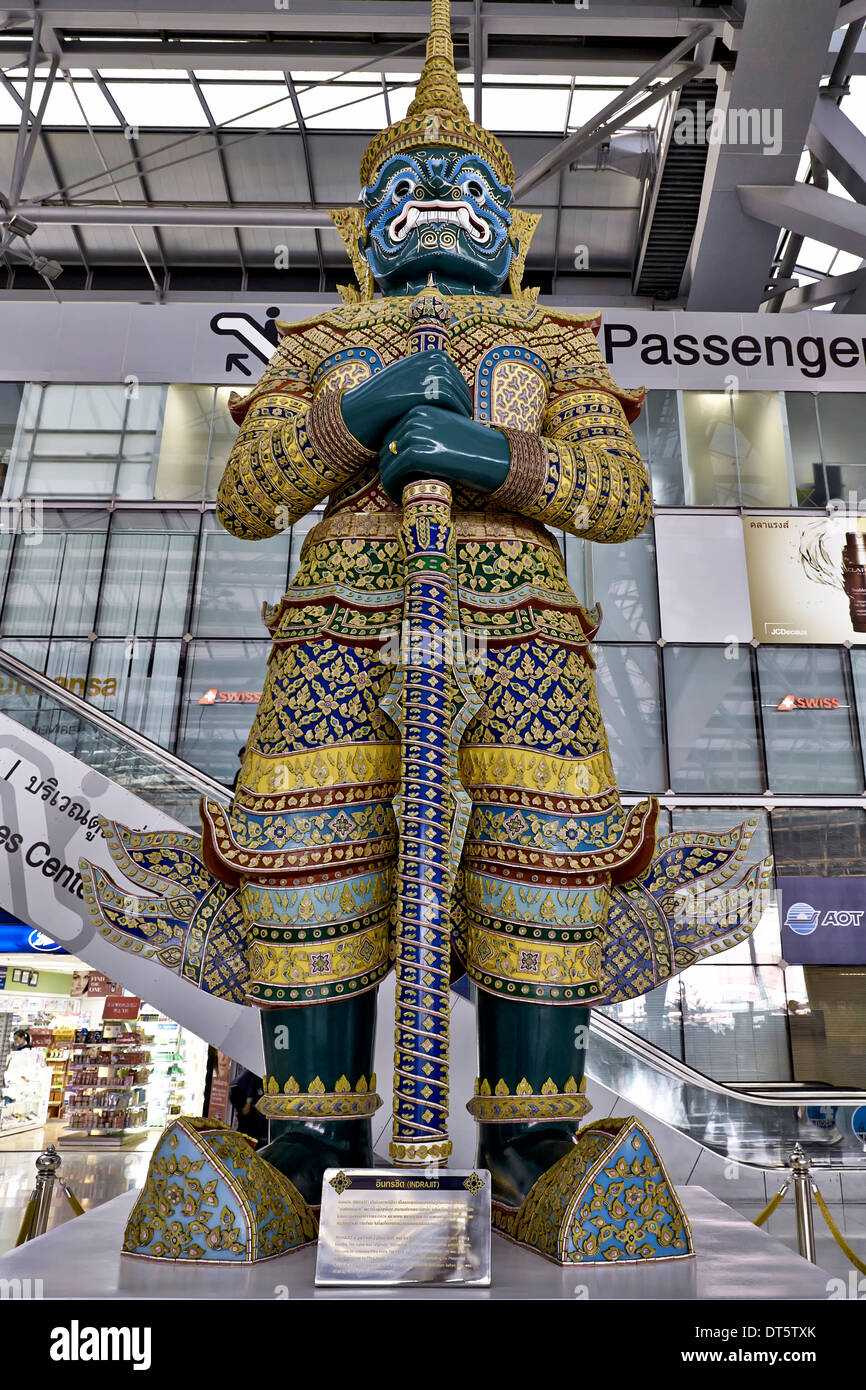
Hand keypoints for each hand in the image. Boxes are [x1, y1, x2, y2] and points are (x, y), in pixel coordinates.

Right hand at [340, 351, 471, 451]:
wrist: (362, 409)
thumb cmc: (384, 400)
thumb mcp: (409, 380)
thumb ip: (428, 379)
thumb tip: (453, 387)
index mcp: (429, 354)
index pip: (455, 374)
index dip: (460, 392)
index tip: (462, 409)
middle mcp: (431, 359)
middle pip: (459, 383)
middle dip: (463, 401)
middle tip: (465, 419)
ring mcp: (429, 372)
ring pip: (458, 392)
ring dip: (462, 409)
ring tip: (462, 424)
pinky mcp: (428, 387)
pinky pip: (453, 401)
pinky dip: (457, 413)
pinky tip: (455, 425)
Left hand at [379, 405, 510, 502]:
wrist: (495, 457)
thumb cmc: (472, 449)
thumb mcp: (444, 430)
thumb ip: (421, 434)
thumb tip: (393, 450)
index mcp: (420, 408)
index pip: (391, 433)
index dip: (391, 456)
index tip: (397, 473)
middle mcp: (415, 418)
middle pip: (387, 447)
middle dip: (389, 468)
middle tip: (396, 486)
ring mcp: (416, 434)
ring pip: (387, 461)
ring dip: (389, 480)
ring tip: (398, 493)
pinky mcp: (417, 454)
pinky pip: (393, 473)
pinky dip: (391, 487)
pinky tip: (399, 498)